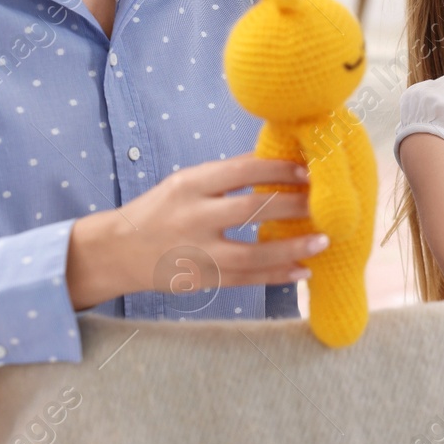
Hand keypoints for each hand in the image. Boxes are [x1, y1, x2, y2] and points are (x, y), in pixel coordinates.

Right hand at [66, 152, 327, 309]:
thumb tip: (276, 164)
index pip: (242, 170)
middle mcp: (193, 217)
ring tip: (323, 241)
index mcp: (189, 185)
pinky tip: (302, 270)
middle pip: (252, 208)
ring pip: (253, 251)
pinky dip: (277, 275)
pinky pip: (246, 279)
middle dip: (295, 205)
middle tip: (325, 203)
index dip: (279, 169)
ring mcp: (198, 252)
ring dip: (293, 247)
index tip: (308, 171)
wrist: (117, 252)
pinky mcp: (202, 280)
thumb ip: (224, 177)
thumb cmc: (159, 210)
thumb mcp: (184, 184)